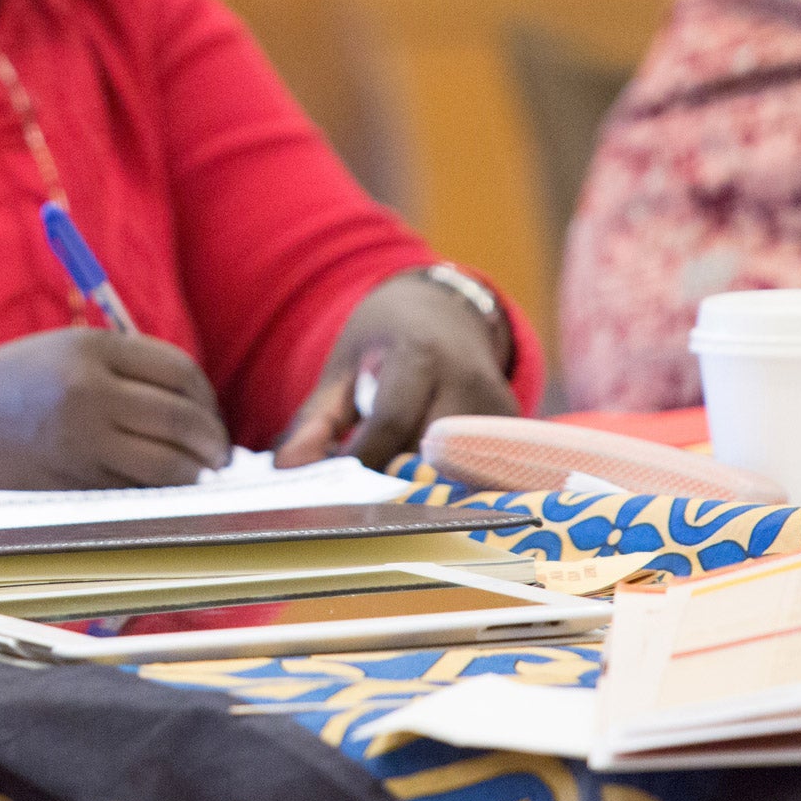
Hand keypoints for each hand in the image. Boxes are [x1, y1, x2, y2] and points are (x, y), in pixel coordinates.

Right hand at [0, 329, 231, 501]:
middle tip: (218, 460)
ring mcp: (77, 441)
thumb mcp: (56, 356)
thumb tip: (193, 410)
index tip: (209, 420)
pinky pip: (134, 496)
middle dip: (211, 445)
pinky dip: (158, 500)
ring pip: (167, 465)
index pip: (180, 372)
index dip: (206, 401)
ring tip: (195, 483)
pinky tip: (159, 500)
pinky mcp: (65, 487)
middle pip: (182, 419)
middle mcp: (87, 390)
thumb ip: (118, 372)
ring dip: (192, 478)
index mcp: (88, 348)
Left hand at [275, 272, 516, 469]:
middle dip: (391, 479)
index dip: (360, 462)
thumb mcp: (343, 370)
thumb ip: (316, 421)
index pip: (391, 425)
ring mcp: (498, 404)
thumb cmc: (384, 342)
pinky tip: (425, 472)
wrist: (441, 310)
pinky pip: (479, 468)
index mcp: (419, 355)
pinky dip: (449, 480)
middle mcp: (466, 379)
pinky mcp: (513, 425)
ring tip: (393, 475)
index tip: (335, 486)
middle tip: (363, 490)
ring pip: (455, 470)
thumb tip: (287, 469)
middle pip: (426, 454)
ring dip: (421, 484)